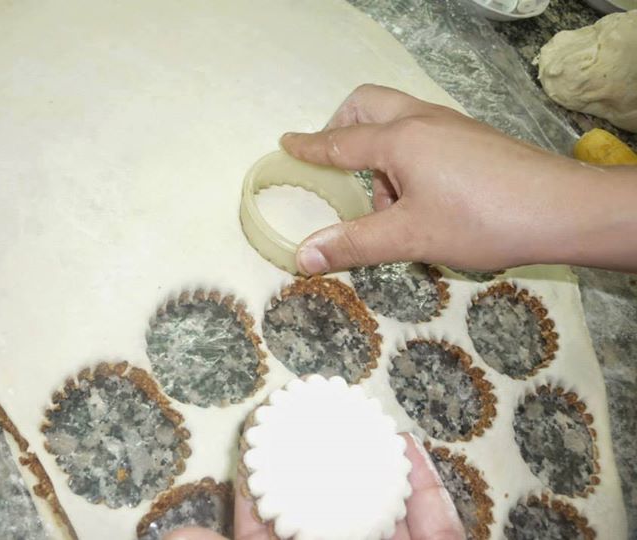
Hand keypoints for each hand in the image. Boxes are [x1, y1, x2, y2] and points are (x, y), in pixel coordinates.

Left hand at [164, 433, 465, 539]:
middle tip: (315, 416)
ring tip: (362, 420)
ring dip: (375, 467)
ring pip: (384, 514)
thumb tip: (174, 537)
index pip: (270, 528)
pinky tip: (410, 450)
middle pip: (330, 512)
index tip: (259, 440)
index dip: (263, 486)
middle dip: (323, 465)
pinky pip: (438, 531)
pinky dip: (427, 492)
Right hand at [280, 84, 636, 273]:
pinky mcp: (473, 138)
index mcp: (399, 139)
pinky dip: (406, 155)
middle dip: (342, 126)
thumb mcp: (410, 237)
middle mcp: (422, 121)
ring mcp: (451, 125)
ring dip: (378, 149)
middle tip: (336, 163)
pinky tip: (423, 197)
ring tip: (389, 203)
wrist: (562, 210)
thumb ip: (354, 244)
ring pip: (398, 119)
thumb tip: (302, 256)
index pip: (340, 141)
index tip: (286, 143)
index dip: (309, 146)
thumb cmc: (480, 220)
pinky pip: (423, 133)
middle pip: (368, 105)